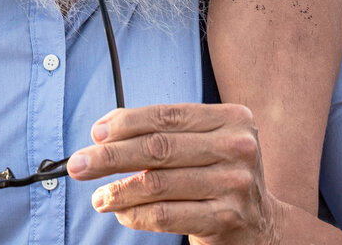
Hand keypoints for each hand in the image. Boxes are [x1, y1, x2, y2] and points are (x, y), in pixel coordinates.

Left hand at [67, 104, 285, 244]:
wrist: (262, 226)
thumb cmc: (220, 178)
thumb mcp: (204, 146)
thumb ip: (165, 133)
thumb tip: (104, 131)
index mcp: (233, 119)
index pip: (168, 116)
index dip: (126, 123)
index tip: (94, 134)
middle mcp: (238, 147)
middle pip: (159, 148)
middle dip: (110, 156)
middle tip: (78, 164)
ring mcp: (234, 184)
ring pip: (158, 184)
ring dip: (118, 191)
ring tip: (97, 197)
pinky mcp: (226, 218)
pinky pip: (166, 214)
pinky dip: (136, 214)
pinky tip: (121, 213)